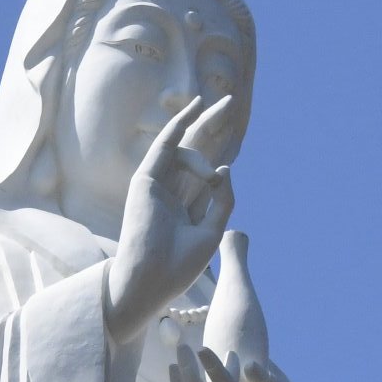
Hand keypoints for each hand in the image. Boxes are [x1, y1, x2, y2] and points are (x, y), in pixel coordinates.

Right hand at [103, 98, 235, 342]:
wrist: (153, 279)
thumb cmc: (179, 265)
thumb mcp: (212, 231)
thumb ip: (222, 199)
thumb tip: (226, 165)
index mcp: (187, 208)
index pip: (206, 172)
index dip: (221, 151)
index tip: (235, 132)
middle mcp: (172, 193)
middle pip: (196, 151)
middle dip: (213, 127)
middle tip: (230, 101)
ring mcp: (157, 186)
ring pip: (184, 149)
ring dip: (203, 139)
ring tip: (217, 145)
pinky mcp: (145, 181)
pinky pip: (164, 147)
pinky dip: (177, 126)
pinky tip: (193, 107)